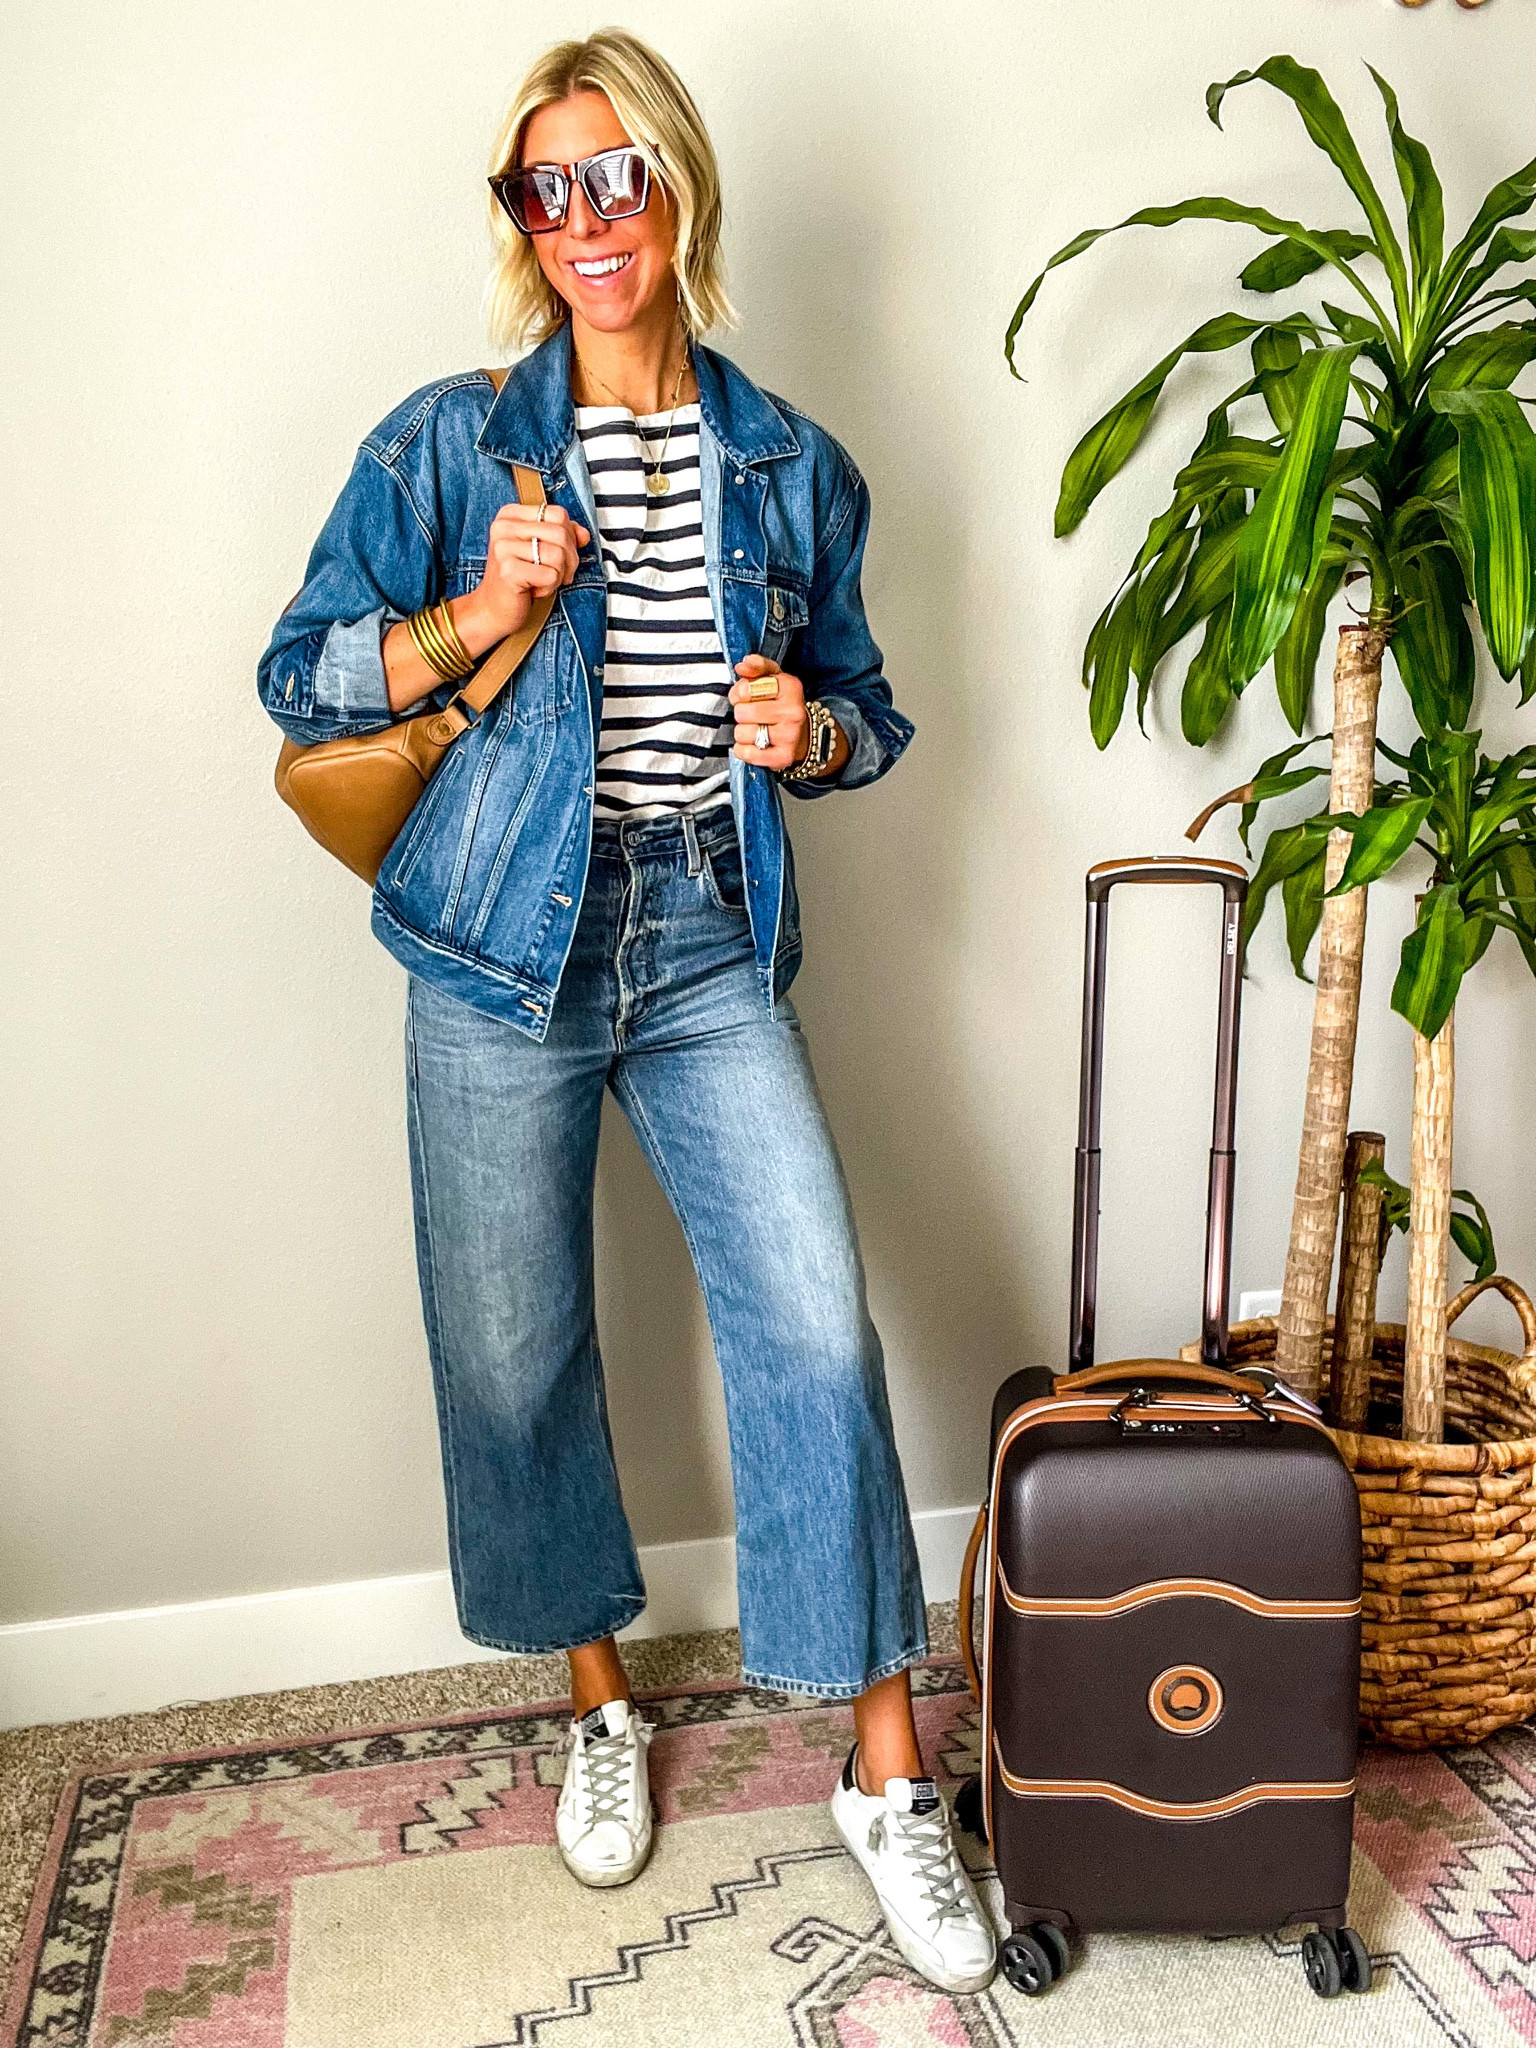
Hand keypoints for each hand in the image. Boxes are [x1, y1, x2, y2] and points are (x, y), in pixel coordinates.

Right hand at [473, 500, 590, 636]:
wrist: (493, 608)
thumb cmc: (518, 579)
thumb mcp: (540, 551)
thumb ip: (562, 536)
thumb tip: (584, 534)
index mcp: (510, 516)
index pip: (558, 514)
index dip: (569, 536)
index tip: (562, 554)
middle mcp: (504, 527)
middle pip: (561, 533)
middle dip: (569, 559)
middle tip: (557, 574)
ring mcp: (504, 548)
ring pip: (558, 554)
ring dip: (558, 575)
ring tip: (542, 581)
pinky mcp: (508, 570)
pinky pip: (551, 575)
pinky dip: (549, 587)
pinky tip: (534, 590)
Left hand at [729, 655, 809, 770]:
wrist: (805, 734)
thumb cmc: (783, 704)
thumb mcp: (774, 678)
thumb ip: (757, 667)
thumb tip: (742, 665)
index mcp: (790, 687)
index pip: (746, 689)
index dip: (739, 694)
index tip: (745, 696)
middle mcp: (793, 711)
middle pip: (742, 712)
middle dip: (742, 713)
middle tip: (753, 715)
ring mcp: (789, 736)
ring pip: (742, 733)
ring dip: (743, 732)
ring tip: (756, 729)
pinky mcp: (783, 757)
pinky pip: (748, 754)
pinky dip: (744, 750)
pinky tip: (753, 744)